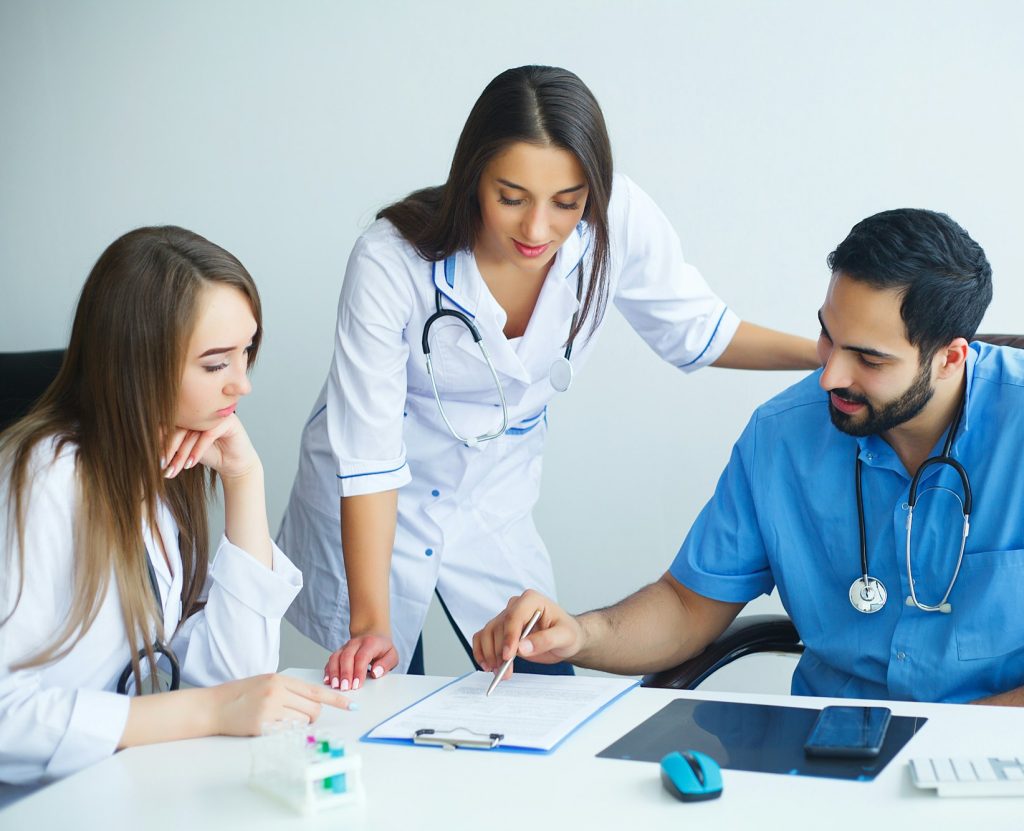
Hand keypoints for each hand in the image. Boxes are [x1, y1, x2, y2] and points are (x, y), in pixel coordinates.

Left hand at [162, 414, 259, 479]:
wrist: (234, 464)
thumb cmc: (210, 455)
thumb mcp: (186, 450)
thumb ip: (170, 444)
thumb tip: (145, 445)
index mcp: (190, 413)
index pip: (170, 423)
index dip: (160, 441)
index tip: (153, 458)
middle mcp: (202, 410)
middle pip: (179, 427)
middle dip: (169, 449)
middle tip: (162, 465)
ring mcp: (215, 413)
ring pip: (192, 432)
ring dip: (182, 453)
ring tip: (174, 469)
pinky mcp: (228, 421)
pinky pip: (208, 435)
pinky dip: (197, 451)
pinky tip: (191, 464)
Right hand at [213, 673, 352, 735]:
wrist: (213, 706)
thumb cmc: (240, 695)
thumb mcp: (266, 681)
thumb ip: (288, 689)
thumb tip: (312, 701)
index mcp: (280, 678)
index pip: (315, 691)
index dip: (336, 699)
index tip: (351, 705)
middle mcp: (277, 691)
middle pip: (313, 709)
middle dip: (313, 717)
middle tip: (300, 717)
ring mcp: (270, 709)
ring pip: (302, 722)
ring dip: (299, 724)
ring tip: (281, 720)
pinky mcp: (262, 726)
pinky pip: (287, 732)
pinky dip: (285, 732)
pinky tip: (271, 726)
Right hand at [324, 633, 398, 690]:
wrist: (373, 635)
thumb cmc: (383, 648)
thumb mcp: (392, 655)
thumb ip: (386, 664)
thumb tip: (376, 672)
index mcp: (370, 643)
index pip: (362, 656)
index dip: (358, 671)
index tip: (357, 685)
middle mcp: (356, 643)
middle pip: (347, 657)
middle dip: (345, 673)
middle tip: (345, 688)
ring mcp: (345, 647)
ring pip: (336, 657)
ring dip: (334, 672)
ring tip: (335, 686)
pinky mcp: (339, 652)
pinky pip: (331, 660)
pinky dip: (328, 670)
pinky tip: (327, 680)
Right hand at [472, 590, 583, 680]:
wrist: (565, 639)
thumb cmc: (568, 633)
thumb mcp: (564, 637)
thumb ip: (545, 640)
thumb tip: (522, 648)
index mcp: (531, 600)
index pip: (514, 616)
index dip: (509, 636)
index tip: (508, 656)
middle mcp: (516, 606)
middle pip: (498, 627)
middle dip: (499, 652)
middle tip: (505, 672)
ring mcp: (506, 617)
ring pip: (488, 633)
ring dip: (489, 654)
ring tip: (499, 672)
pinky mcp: (500, 630)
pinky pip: (483, 637)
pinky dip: (481, 651)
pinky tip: (487, 665)